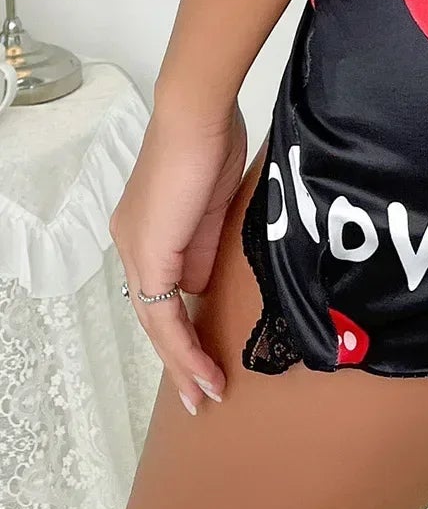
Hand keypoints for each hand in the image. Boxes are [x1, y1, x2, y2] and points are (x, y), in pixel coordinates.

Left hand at [110, 99, 248, 412]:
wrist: (197, 115)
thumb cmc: (212, 142)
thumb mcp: (214, 202)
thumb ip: (203, 244)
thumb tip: (202, 284)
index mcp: (147, 230)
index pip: (159, 291)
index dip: (181, 330)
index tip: (206, 360)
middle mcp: (132, 243)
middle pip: (152, 315)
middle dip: (179, 360)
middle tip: (202, 393)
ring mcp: (136, 250)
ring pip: (154, 321)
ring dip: (183, 361)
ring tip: (206, 391)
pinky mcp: (148, 254)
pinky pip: (162, 313)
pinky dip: (183, 345)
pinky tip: (202, 367)